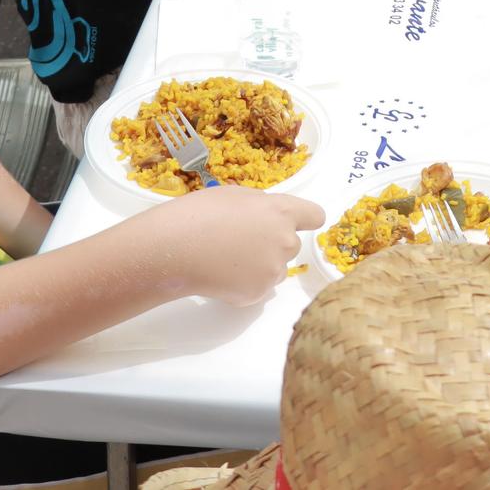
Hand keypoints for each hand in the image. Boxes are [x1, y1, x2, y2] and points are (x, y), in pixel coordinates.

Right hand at [149, 187, 324, 306]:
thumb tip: (267, 217)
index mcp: (281, 212)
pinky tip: (222, 276)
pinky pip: (260, 288)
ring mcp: (273, 271)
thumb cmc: (200, 214)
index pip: (315, 215)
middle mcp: (285, 241)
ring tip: (227, 259)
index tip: (299, 223)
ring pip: (276, 268)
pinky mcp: (258, 294)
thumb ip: (261, 206)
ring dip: (261, 265)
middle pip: (292, 244)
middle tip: (241, 242)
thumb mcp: (235, 196)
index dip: (306, 219)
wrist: (174, 248)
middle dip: (273, 243)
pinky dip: (246, 285)